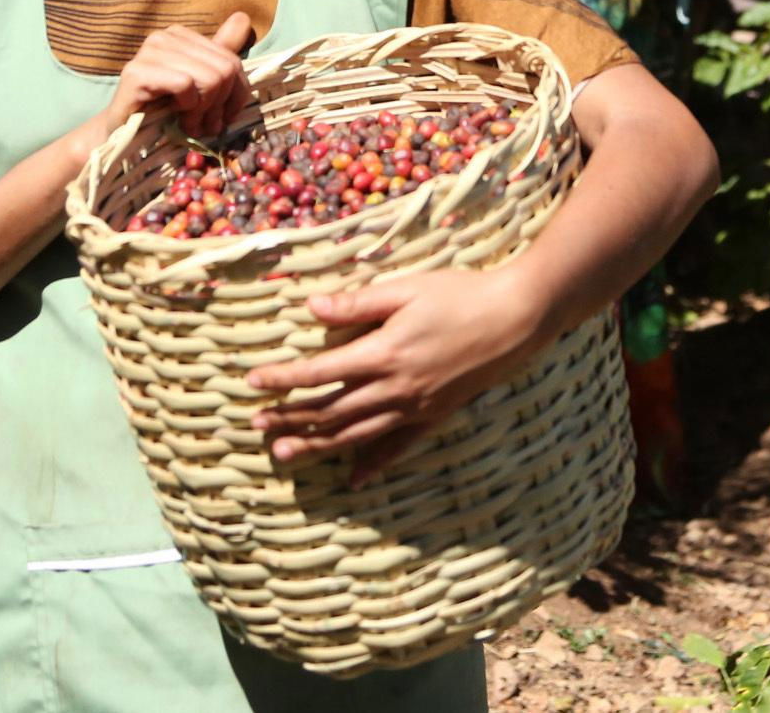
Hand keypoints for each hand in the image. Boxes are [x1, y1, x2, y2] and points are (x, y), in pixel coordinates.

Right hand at [79, 12, 253, 148]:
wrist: (125, 134)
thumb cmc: (165, 110)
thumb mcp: (202, 83)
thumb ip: (222, 53)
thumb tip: (243, 17)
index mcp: (181, 35)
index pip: (232, 61)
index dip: (236, 95)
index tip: (223, 116)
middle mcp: (164, 36)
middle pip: (224, 70)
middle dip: (219, 106)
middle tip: (205, 125)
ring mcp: (148, 51)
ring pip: (209, 78)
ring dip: (202, 112)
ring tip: (189, 124)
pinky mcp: (136, 72)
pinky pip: (185, 85)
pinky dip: (186, 107)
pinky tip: (173, 115)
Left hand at [244, 269, 554, 482]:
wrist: (516, 319)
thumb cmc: (460, 295)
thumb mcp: (406, 290)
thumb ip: (358, 303)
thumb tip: (311, 308)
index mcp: (383, 353)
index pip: (318, 372)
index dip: (282, 378)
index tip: (253, 382)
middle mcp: (394, 388)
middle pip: (330, 410)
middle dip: (289, 418)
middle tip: (256, 427)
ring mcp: (415, 408)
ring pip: (356, 434)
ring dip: (317, 446)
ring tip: (284, 455)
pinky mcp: (435, 416)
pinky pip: (398, 447)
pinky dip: (373, 464)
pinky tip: (354, 479)